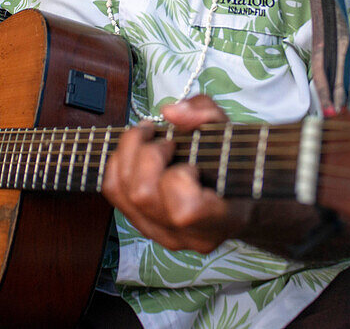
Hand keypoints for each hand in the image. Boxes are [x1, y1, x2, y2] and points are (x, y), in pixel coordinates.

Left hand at [102, 95, 248, 253]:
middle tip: (166, 140)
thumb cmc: (235, 163)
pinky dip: (118, 164)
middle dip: (148, 154)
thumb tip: (170, 112)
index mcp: (221, 219)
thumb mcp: (230, 130)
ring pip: (122, 193)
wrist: (235, 198)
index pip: (185, 210)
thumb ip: (206, 115)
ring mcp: (162, 234)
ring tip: (148, 138)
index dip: (179, 177)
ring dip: (129, 154)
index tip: (191, 159)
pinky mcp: (143, 226)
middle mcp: (188, 236)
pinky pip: (114, 193)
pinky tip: (135, 152)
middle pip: (143, 195)